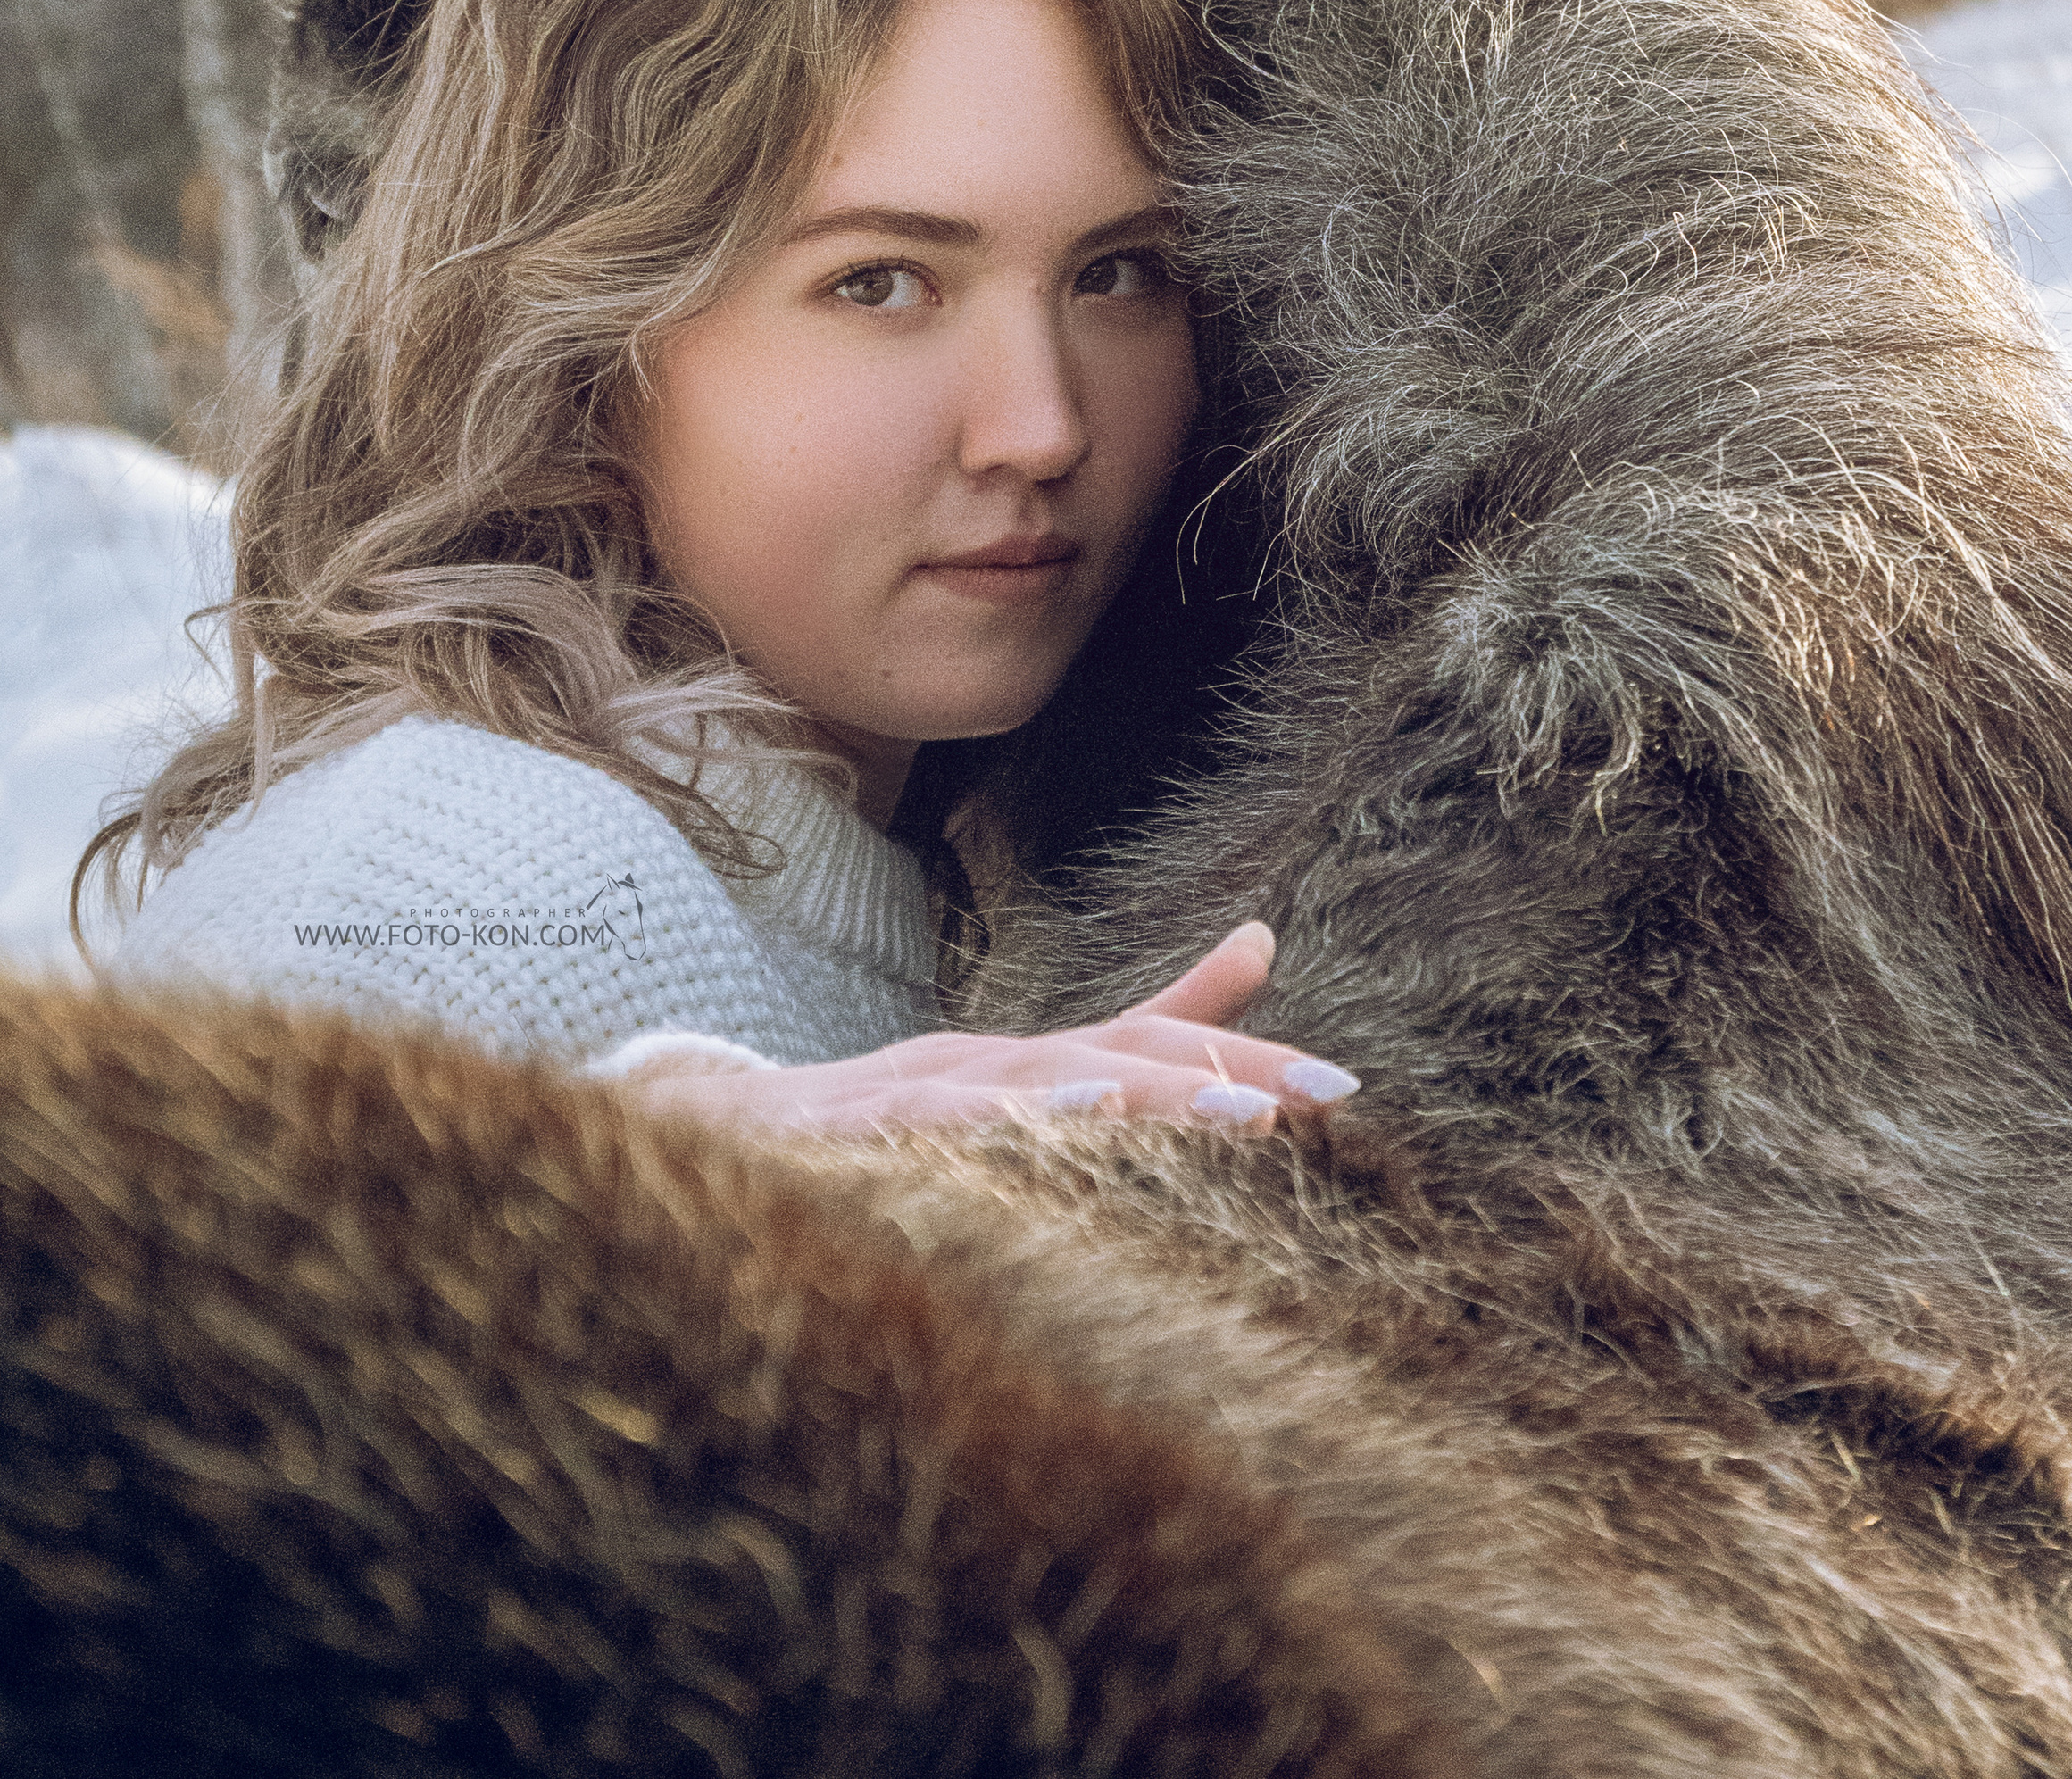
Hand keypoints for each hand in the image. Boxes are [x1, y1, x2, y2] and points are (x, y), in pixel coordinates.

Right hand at [617, 923, 1360, 1137]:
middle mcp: (981, 1063)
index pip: (1153, 1038)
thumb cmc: (889, 1115)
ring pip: (1023, 1091)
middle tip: (1302, 1101)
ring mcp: (911, 1097)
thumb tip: (1264, 937)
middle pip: (1104, 1054)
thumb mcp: (1025, 1077)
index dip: (1245, 1057)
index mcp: (1027, 1059)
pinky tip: (1032, 1146)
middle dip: (1208, 1076)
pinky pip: (917, 1141)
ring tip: (1205, 1117)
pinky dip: (977, 1141)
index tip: (1345, 1088)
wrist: (712, 1135)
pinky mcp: (846, 1140)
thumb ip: (1152, 1017)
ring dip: (1118, 1098)